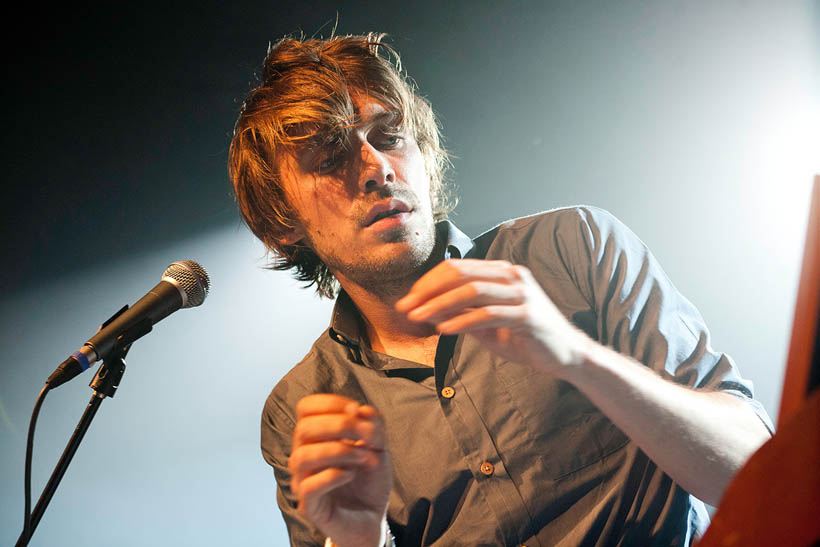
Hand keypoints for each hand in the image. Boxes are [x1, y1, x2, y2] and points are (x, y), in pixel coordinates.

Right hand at [288, 394, 391, 546]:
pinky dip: (333, 476)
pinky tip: (351, 474)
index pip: (305, 408)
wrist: (373, 515)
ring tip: (363, 456)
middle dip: (339, 426)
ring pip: (302, 457)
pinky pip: (309, 486)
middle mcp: (304, 455)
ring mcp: (303, 481)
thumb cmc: (369, 479)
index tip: (356, 410)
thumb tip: (359, 409)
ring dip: (338, 451)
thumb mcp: (379, 447)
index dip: (331, 403)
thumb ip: (373, 426)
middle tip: (366, 435)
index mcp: (316, 437)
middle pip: (303, 428)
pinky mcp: (309, 505)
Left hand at [395, 259, 590, 378]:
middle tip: (406, 307)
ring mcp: (522, 294)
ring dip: (440, 304)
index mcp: (502, 271)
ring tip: (419, 317)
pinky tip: (444, 330)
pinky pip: (488, 314)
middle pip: (461, 274)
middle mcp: (512, 276)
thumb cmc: (524, 336)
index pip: (457, 267)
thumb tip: (426, 309)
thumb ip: (462, 312)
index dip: (428, 282)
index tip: (408, 299)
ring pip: (472, 291)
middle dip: (428, 290)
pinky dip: (462, 321)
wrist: (565, 354)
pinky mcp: (527, 316)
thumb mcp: (487, 322)